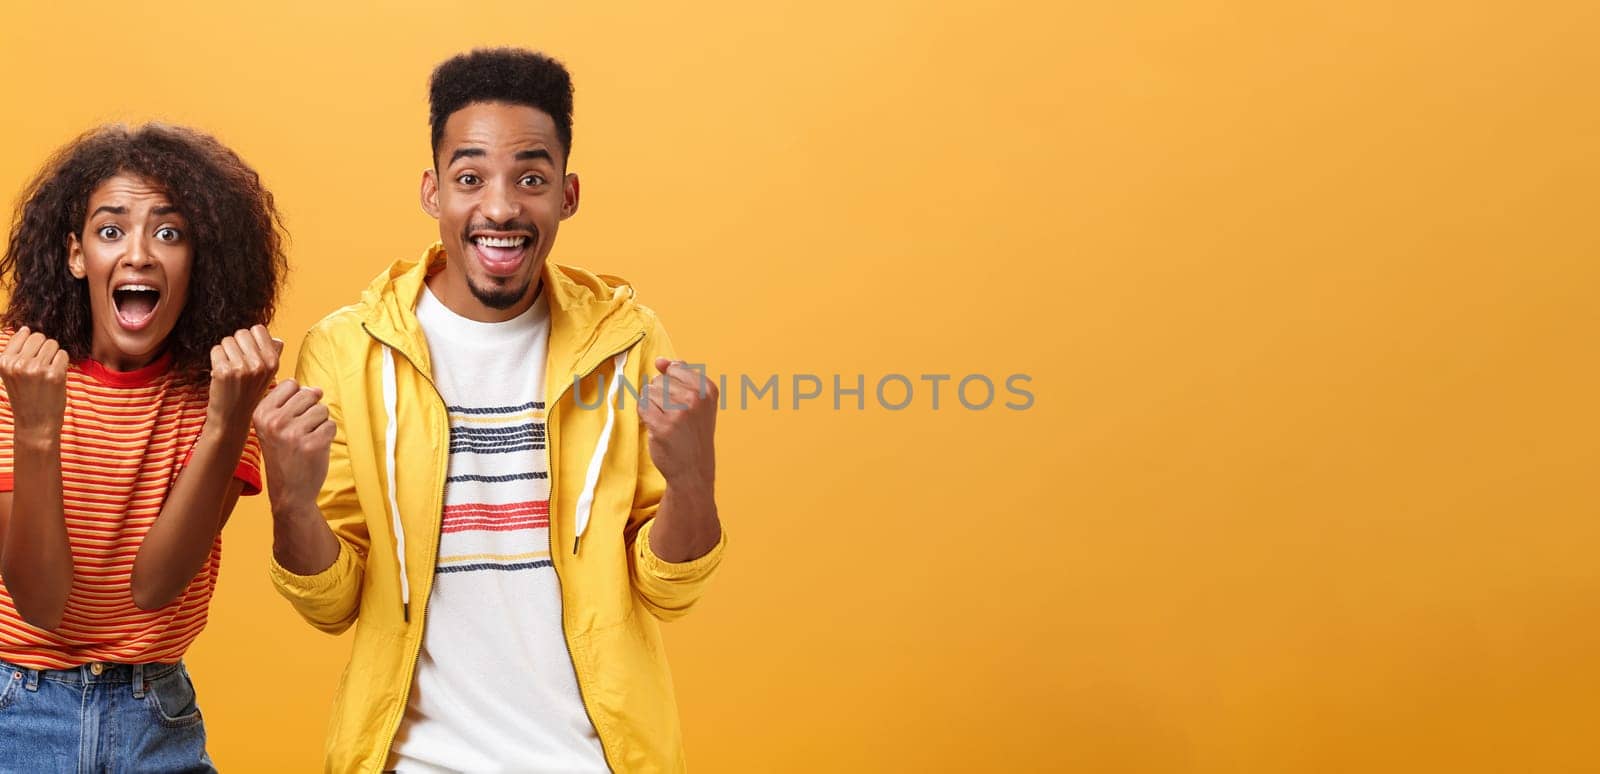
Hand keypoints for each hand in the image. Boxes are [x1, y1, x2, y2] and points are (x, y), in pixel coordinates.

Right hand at [0, 327, 68, 439]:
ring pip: (53, 344)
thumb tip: (26, 328)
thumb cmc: (26, 396)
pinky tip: (55, 376)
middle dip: (44, 348)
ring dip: (54, 355)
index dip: (32, 344)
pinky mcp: (54, 375)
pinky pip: (64, 354)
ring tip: (47, 372)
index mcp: (3, 362)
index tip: (31, 358)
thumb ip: (16, 353)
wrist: (36, 424)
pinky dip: (63, 363)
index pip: (23, 333)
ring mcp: (36, 369)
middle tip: (41, 367)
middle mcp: (18, 363)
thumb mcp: (10, 373)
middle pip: (39, 336)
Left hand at [209, 326, 282, 428]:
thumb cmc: (247, 394)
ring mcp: (242, 368)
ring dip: (224, 353)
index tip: (248, 354)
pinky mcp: (224, 371)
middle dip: (236, 345)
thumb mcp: (268, 376)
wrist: (232, 419)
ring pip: (226, 341)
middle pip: (241, 333)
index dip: (250, 339)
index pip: (258, 329)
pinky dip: (215, 360)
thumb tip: (275, 339)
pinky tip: (221, 374)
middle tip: (237, 364)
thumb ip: (272, 355)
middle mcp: (260, 364)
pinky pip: (215, 350)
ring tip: (230, 371)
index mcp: (273, 362)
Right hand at [252, 379, 334, 510]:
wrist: (289, 492)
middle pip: (309, 394)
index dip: (297, 399)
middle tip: (300, 432)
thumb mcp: (274, 427)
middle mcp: (274, 421)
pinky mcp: (313, 444)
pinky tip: (314, 449)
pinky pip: (331, 425)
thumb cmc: (284, 455)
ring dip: (320, 424)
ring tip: (306, 441)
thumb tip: (317, 389)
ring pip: (322, 409)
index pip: (290, 384)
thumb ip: (292, 403)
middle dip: (311, 410)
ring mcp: (294, 433)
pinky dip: (328, 436)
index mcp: (261, 414)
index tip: (290, 418)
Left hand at [640, 358, 717, 489]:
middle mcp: (696, 399)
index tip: (681, 404)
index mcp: (707, 389)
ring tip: (666, 422)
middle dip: (660, 397)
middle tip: (674, 417)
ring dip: (652, 406)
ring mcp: (680, 413)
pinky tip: (656, 426)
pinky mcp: (662, 426)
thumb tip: (661, 360)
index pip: (675, 368)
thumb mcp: (698, 402)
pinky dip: (644, 415)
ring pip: (649, 392)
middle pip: (660, 380)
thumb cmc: (692, 433)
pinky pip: (642, 406)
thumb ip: (681, 375)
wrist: (692, 469)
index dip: (671, 385)